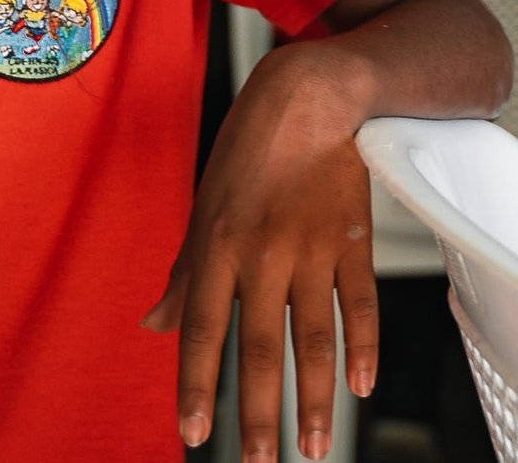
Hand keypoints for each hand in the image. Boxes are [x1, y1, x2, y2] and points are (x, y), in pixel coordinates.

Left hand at [141, 43, 379, 460]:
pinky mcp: (353, 237)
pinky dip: (364, 347)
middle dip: (259, 412)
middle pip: (259, 345)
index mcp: (218, 243)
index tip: (193, 436)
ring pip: (313, 336)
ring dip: (314, 398)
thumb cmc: (253, 145)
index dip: (197, 386)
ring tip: (315, 445)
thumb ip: (184, 271)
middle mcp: (262, 251)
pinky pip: (361, 302)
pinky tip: (362, 386)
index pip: (203, 330)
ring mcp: (312, 246)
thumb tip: (153, 326)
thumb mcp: (204, 202)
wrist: (314, 90)